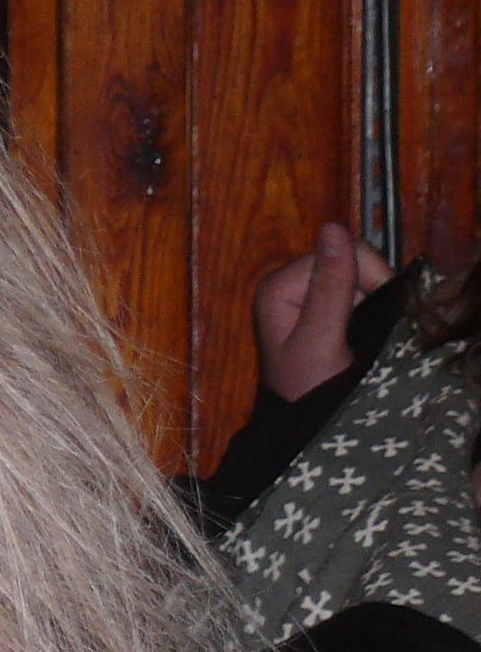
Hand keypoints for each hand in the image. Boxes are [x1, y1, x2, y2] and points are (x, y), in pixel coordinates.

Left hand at [252, 220, 392, 402]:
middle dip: (372, 289)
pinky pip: (361, 290)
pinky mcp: (324, 304)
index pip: (343, 250)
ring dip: (373, 299)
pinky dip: (372, 306)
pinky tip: (364, 330)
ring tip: (363, 333)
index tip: (373, 314)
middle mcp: (289, 282)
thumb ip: (330, 287)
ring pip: (362, 274)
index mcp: (278, 285)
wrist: (306, 424)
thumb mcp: (320, 340)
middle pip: (353, 258)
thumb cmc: (307, 390)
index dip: (370, 276)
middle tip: (367, 327)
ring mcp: (307, 293)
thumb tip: (333, 228)